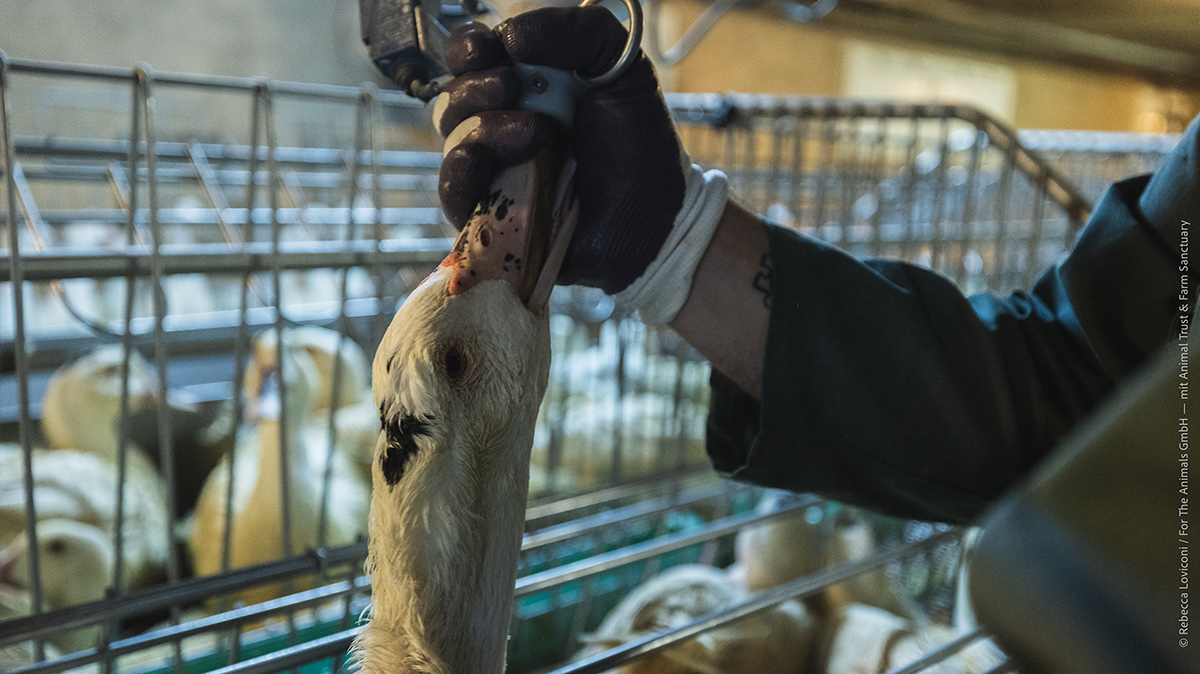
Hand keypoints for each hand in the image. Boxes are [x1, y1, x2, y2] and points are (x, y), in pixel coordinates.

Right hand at [435, 6, 689, 294]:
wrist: (652, 216)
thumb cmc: (639, 146)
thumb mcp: (624, 71)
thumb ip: (581, 31)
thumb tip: (512, 33)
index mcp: (526, 86)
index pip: (469, 57)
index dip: (468, 48)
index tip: (489, 49)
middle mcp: (500, 125)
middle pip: (452, 96)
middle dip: (475, 86)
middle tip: (511, 89)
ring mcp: (492, 172)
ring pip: (452, 140)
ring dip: (485, 128)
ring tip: (537, 135)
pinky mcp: (487, 217)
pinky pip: (451, 192)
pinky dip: (458, 174)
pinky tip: (481, 165)